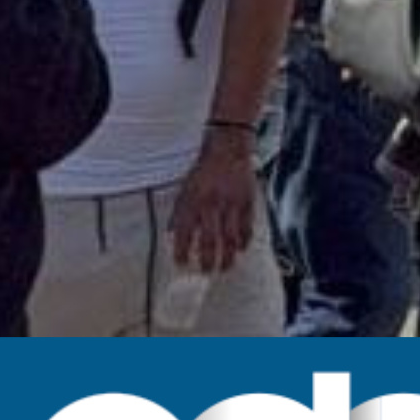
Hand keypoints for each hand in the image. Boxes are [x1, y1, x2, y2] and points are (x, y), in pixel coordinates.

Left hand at [170, 134, 256, 272]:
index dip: (181, 251)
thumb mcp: (185, 188)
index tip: (182, 263)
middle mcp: (211, 205)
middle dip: (207, 259)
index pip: (183, 233)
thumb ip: (179, 211)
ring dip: (227, 255)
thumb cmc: (204, 169)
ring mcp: (231, 203)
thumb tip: (171, 234)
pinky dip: (244, 239)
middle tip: (207, 271)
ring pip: (230, 236)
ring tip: (226, 267)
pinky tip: (242, 248)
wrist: (228, 148)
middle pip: (209, 240)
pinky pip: (247, 225)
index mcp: (192, 201)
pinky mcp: (247, 200)